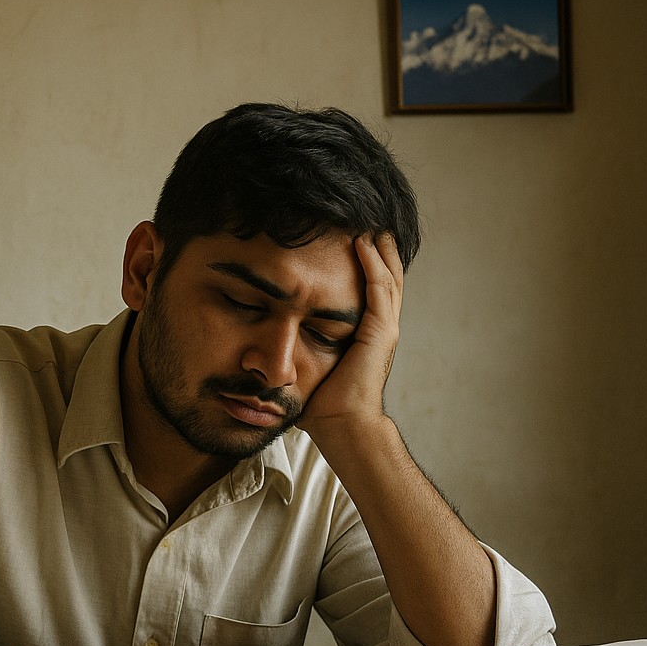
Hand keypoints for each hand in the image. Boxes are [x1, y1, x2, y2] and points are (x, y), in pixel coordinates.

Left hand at [301, 232, 402, 434]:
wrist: (341, 425)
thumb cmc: (321, 404)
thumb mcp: (306, 365)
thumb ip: (293, 348)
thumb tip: (259, 342)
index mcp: (366, 333)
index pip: (370, 289)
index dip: (364, 264)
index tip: (349, 238)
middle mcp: (380, 327)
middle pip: (385, 276)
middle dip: (377, 247)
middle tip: (366, 219)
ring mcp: (384, 329)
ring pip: (387, 278)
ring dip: (377, 248)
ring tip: (367, 222)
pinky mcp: (381, 333)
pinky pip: (379, 290)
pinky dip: (373, 265)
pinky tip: (362, 244)